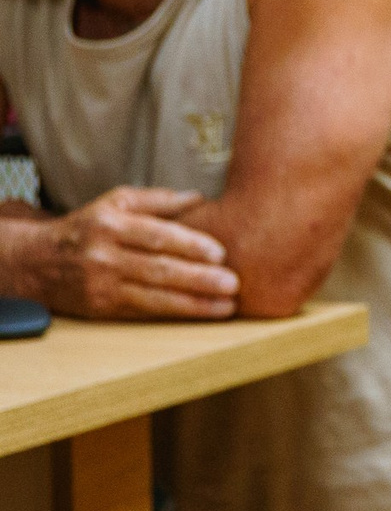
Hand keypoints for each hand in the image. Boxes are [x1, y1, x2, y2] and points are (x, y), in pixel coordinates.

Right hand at [15, 187, 239, 318]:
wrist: (37, 261)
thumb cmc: (88, 227)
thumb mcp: (115, 202)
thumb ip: (157, 200)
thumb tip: (198, 197)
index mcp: (110, 224)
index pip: (156, 236)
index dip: (190, 245)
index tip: (220, 253)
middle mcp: (105, 255)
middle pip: (158, 269)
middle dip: (199, 279)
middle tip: (233, 283)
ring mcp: (102, 285)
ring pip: (154, 296)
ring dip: (194, 303)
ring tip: (227, 305)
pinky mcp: (102, 308)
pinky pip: (144, 311)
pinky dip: (176, 314)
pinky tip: (202, 313)